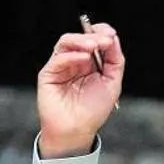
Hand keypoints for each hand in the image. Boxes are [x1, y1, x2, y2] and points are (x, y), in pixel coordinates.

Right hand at [37, 23, 124, 157]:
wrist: (77, 130)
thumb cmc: (93, 109)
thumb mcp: (112, 83)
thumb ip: (115, 61)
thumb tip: (113, 38)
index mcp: (90, 62)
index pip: (93, 40)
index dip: (101, 33)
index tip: (110, 34)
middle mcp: (75, 61)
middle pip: (80, 39)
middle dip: (94, 37)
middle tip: (105, 40)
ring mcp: (61, 66)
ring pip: (66, 43)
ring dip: (81, 41)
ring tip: (94, 45)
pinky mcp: (48, 74)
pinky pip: (58, 59)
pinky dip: (71, 56)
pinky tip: (84, 59)